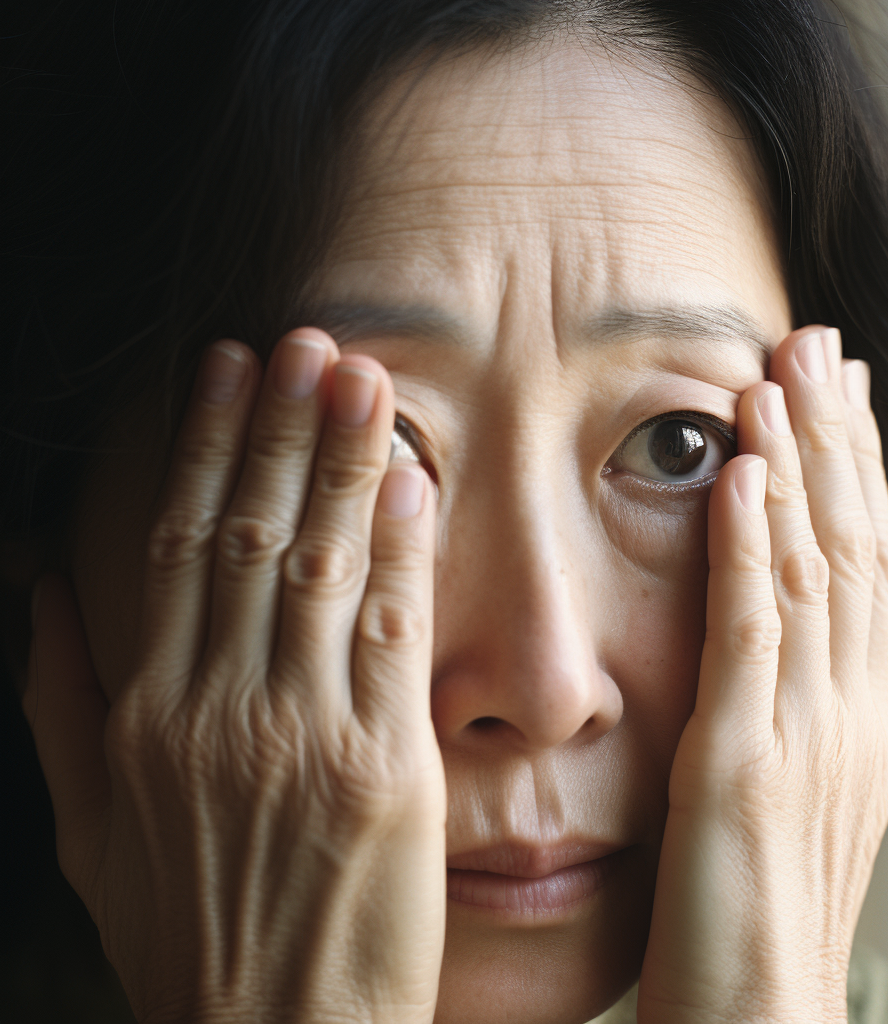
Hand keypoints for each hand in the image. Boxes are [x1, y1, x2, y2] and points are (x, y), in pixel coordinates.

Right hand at [22, 330, 445, 1023]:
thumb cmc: (186, 933)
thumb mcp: (87, 830)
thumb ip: (60, 705)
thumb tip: (41, 596)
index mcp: (147, 714)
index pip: (175, 545)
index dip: (206, 450)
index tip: (227, 375)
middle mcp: (218, 708)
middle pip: (251, 536)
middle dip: (279, 430)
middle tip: (304, 345)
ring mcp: (302, 734)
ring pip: (323, 567)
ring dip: (344, 464)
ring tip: (361, 381)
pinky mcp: (382, 768)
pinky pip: (392, 635)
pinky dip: (402, 553)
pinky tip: (413, 483)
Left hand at [638, 327, 887, 1022]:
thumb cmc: (753, 927)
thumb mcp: (782, 805)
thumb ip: (782, 722)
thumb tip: (765, 654)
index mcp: (854, 723)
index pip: (862, 570)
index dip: (850, 476)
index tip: (833, 397)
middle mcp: (849, 714)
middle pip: (852, 546)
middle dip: (836, 440)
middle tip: (819, 345)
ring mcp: (809, 735)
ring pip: (816, 570)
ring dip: (799, 466)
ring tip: (781, 378)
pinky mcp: (748, 763)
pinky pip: (755, 633)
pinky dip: (753, 548)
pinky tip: (743, 476)